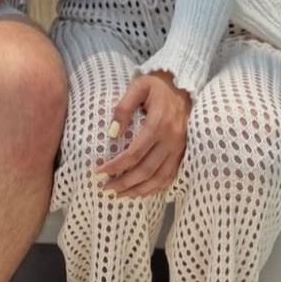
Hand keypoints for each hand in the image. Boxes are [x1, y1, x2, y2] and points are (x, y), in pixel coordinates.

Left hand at [96, 71, 191, 198]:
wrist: (181, 85)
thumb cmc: (156, 86)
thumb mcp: (137, 87)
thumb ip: (123, 108)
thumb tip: (112, 134)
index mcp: (159, 124)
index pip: (134, 153)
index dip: (116, 165)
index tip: (99, 171)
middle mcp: (171, 139)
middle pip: (146, 170)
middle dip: (124, 183)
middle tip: (105, 189)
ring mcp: (178, 148)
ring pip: (159, 178)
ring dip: (138, 190)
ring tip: (120, 195)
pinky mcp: (181, 152)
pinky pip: (169, 176)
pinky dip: (155, 188)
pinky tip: (140, 192)